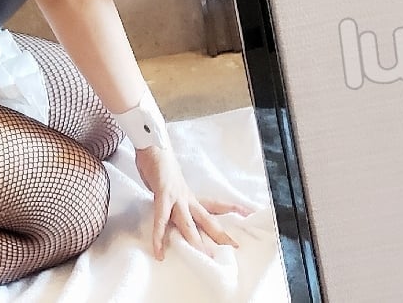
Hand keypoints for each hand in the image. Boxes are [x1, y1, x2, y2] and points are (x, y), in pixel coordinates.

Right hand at [133, 144, 252, 259]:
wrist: (154, 145)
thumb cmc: (161, 166)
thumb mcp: (172, 184)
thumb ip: (176, 199)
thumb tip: (177, 210)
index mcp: (190, 196)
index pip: (215, 205)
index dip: (231, 211)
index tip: (248, 215)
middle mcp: (187, 197)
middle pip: (207, 219)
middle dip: (220, 235)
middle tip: (235, 248)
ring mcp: (176, 197)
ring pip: (188, 223)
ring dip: (195, 241)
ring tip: (204, 257)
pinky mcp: (163, 195)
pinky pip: (161, 220)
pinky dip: (159, 237)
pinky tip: (159, 252)